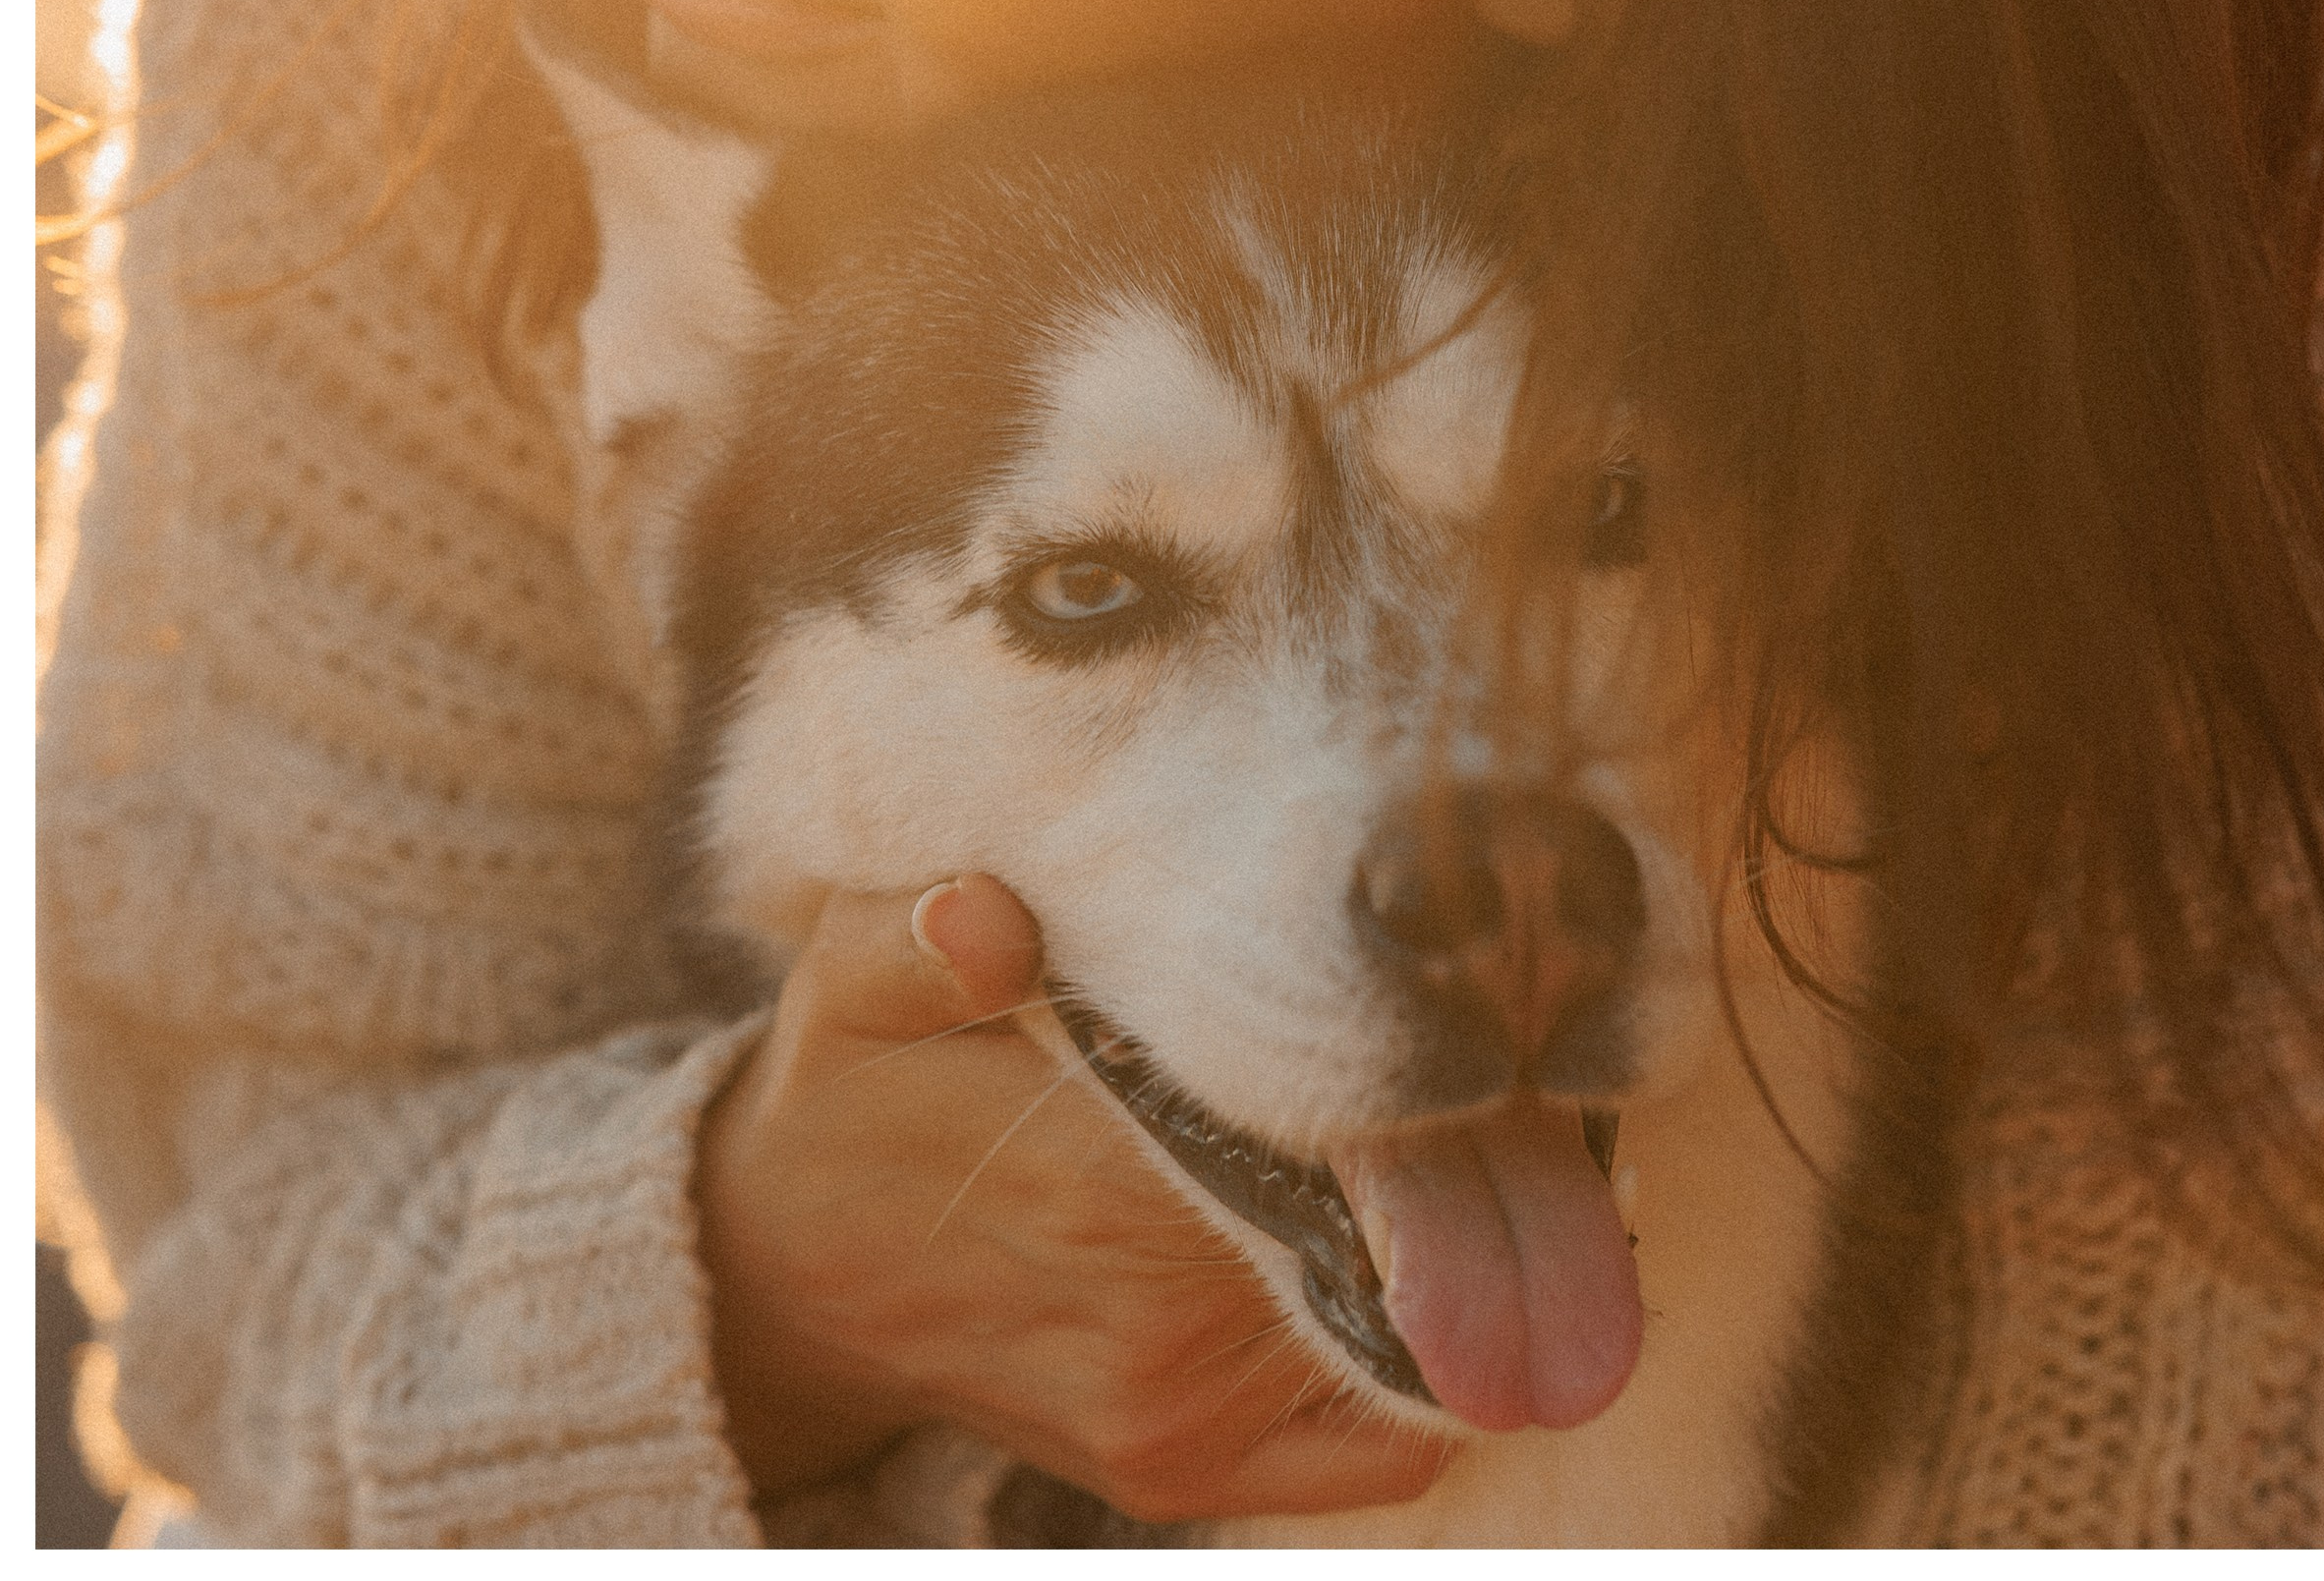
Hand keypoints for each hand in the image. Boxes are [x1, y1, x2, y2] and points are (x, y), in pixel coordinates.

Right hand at [695, 874, 1450, 1524]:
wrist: (784, 1280)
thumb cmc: (844, 1096)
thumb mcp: (848, 985)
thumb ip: (912, 944)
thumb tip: (987, 919)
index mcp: (1081, 1179)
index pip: (1305, 1122)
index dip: (1384, 1063)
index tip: (1431, 1004)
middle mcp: (1146, 1321)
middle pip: (1366, 1219)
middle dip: (1430, 1141)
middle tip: (1466, 1052)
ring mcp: (1176, 1417)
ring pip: (1386, 1322)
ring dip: (1432, 1235)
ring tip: (1452, 1134)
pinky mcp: (1186, 1476)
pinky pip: (1377, 1442)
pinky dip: (1417, 1356)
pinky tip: (1409, 1258)